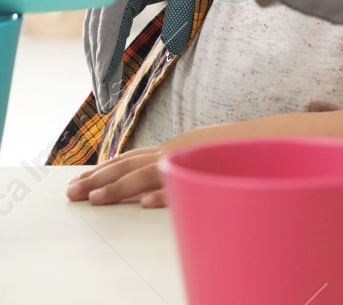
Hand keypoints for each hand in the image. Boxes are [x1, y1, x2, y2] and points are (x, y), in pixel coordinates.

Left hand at [64, 123, 232, 207]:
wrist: (270, 138)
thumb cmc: (236, 151)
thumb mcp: (200, 155)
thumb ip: (178, 166)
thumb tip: (153, 185)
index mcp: (172, 148)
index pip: (129, 158)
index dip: (103, 170)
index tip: (80, 182)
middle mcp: (174, 151)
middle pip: (128, 165)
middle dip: (97, 180)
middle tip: (71, 194)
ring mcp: (189, 160)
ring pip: (147, 175)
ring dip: (118, 188)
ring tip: (95, 200)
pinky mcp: (207, 170)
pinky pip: (183, 185)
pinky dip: (163, 194)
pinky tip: (143, 203)